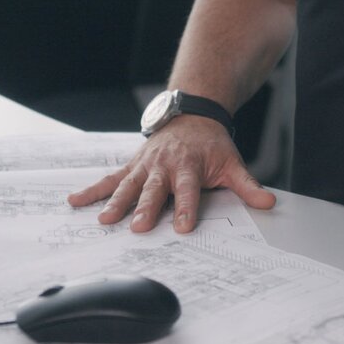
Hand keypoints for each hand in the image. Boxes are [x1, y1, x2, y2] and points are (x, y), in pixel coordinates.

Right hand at [67, 116, 275, 232]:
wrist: (190, 115)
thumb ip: (247, 186)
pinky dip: (92, 190)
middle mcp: (164, 165)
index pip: (189, 190)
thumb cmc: (210, 145)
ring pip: (128, 185)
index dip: (186, 208)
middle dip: (146, 208)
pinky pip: (110, 179)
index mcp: (189, 166)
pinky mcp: (132, 166)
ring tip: (105, 220)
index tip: (183, 228)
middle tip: (139, 227)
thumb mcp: (232, 163)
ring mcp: (145, 165)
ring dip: (116, 202)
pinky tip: (75, 202)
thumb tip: (269, 203)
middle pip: (155, 189)